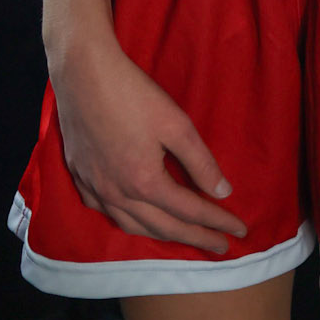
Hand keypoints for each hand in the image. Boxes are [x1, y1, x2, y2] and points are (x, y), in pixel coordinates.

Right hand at [50, 33, 248, 251]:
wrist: (83, 73)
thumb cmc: (133, 94)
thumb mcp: (176, 124)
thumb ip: (200, 161)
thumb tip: (223, 191)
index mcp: (145, 183)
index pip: (190, 211)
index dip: (217, 221)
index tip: (240, 231)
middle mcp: (118, 195)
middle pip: (163, 227)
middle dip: (196, 237)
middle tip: (220, 246)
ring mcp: (95, 189)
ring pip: (132, 225)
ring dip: (162, 234)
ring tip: (184, 236)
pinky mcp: (79, 177)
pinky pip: (105, 212)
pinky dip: (127, 220)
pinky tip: (135, 217)